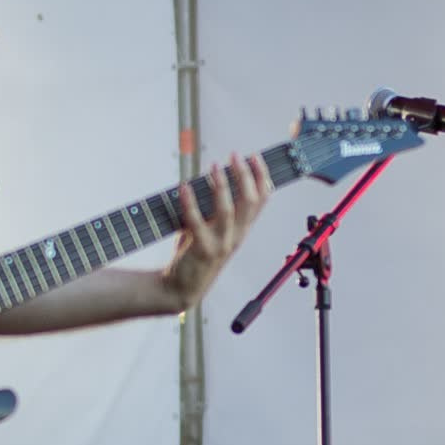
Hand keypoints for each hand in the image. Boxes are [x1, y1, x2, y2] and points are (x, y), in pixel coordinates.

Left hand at [164, 154, 272, 308]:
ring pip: (228, 211)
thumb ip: (217, 209)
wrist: (182, 288)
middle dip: (245, 176)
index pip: (262, 200)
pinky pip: (196, 222)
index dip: (261, 176)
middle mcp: (236, 236)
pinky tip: (184, 187)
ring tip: (215, 166)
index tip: (254, 157)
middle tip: (235, 155)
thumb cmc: (197, 254)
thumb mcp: (215, 231)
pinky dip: (190, 203)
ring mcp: (221, 244)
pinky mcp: (201, 249)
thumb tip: (213, 177)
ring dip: (222, 186)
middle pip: (249, 202)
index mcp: (243, 230)